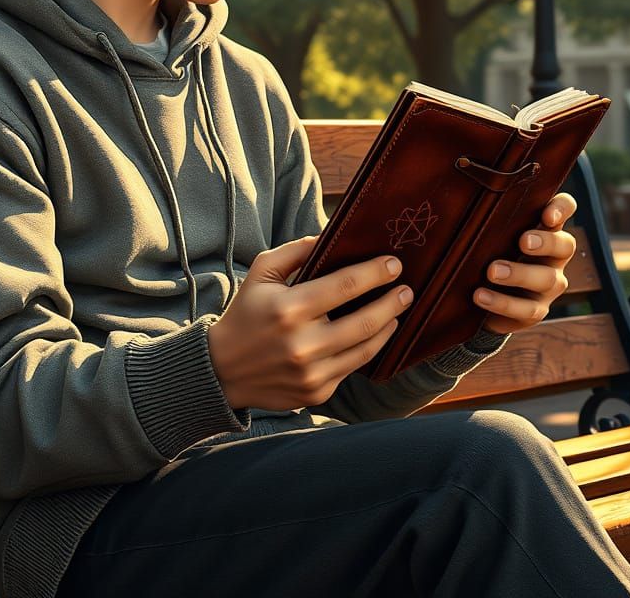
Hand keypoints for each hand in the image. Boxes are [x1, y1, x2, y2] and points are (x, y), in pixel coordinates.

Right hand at [207, 235, 413, 410]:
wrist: (222, 370)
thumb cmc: (245, 313)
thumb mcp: (261, 272)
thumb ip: (296, 251)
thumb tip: (331, 237)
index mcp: (288, 308)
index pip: (344, 286)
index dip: (375, 274)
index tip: (394, 264)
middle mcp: (302, 344)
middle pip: (364, 321)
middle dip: (392, 302)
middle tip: (407, 289)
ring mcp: (311, 373)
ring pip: (365, 349)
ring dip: (387, 327)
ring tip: (397, 311)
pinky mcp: (316, 393)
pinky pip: (352, 368)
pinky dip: (367, 349)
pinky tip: (373, 335)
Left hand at [474, 192, 577, 334]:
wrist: (480, 294)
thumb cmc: (485, 249)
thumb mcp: (487, 230)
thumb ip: (487, 214)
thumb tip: (458, 187)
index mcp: (544, 227)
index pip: (565, 208)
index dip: (562, 208)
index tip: (547, 214)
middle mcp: (553, 255)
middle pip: (564, 244)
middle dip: (546, 242)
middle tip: (522, 241)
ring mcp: (548, 284)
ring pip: (547, 279)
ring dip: (519, 274)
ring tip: (493, 271)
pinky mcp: (535, 310)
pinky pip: (527, 309)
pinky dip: (503, 303)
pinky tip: (481, 296)